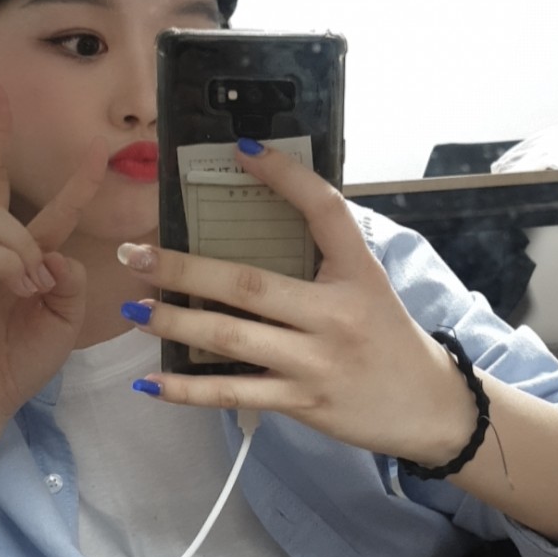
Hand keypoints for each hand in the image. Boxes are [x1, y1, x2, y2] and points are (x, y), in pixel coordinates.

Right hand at [0, 79, 107, 434]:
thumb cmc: (20, 360)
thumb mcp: (64, 317)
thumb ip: (71, 279)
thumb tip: (55, 252)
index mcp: (26, 259)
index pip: (49, 209)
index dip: (75, 181)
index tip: (98, 149)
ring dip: (25, 245)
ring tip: (38, 285)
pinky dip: (10, 264)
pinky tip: (23, 289)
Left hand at [119, 144, 476, 464]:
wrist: (424, 405)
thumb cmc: (389, 334)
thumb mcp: (368, 283)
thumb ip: (324, 254)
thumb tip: (263, 214)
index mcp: (358, 273)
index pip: (324, 211)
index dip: (285, 177)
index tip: (242, 151)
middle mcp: (335, 314)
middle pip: (249, 284)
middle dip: (184, 267)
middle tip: (134, 253)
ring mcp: (315, 362)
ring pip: (232, 338)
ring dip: (175, 321)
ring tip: (133, 308)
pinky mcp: (301, 401)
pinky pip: (235, 394)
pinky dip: (188, 390)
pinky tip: (149, 383)